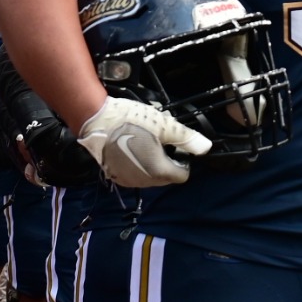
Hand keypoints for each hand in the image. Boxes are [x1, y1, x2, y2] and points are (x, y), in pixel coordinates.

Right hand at [76, 96, 211, 187]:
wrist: (96, 119)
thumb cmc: (131, 121)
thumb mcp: (164, 126)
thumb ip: (186, 138)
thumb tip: (206, 147)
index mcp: (158, 172)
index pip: (182, 175)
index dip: (183, 160)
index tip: (175, 146)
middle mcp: (143, 182)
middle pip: (166, 177)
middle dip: (168, 161)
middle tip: (159, 140)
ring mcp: (126, 180)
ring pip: (150, 177)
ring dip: (152, 163)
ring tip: (145, 141)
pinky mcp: (114, 176)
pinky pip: (134, 175)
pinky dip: (137, 165)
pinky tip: (132, 147)